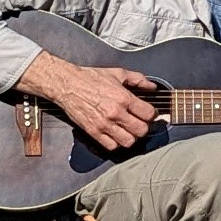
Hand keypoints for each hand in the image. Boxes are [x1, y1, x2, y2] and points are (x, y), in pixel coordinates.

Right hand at [22, 57, 157, 151]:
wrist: (67, 85)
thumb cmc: (90, 78)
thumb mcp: (117, 73)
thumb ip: (138, 79)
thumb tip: (152, 86)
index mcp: (123, 98)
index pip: (148, 114)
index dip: (152, 114)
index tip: (149, 113)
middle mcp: (115, 113)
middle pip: (141, 130)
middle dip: (144, 127)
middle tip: (140, 122)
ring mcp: (104, 124)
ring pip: (128, 141)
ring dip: (131, 137)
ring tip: (129, 130)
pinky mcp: (94, 132)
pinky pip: (111, 146)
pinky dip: (116, 143)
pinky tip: (116, 134)